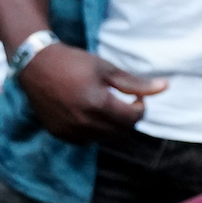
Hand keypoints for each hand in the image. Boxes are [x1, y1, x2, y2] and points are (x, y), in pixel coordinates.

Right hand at [16, 42, 160, 145]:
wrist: (35, 65)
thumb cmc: (74, 62)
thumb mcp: (107, 68)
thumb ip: (135, 83)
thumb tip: (166, 87)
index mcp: (99, 104)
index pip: (133, 119)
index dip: (140, 107)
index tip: (136, 96)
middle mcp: (84, 122)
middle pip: (121, 132)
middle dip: (127, 118)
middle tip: (122, 102)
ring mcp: (71, 131)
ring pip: (104, 138)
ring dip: (110, 126)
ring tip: (104, 106)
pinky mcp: (60, 134)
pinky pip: (85, 139)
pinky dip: (92, 130)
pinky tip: (86, 112)